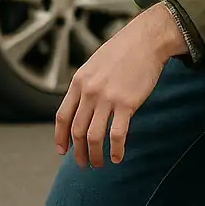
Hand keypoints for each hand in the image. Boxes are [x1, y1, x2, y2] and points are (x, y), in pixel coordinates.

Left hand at [55, 3, 188, 167]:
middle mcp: (89, 92)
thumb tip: (79, 108)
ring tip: (98, 164)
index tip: (62, 151)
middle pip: (77, 131)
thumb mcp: (93, 66)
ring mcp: (107, 98)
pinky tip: (118, 158)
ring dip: (95, 155)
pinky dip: (116, 150)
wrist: (144, 41)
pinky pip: (117, 134)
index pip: (62, 116)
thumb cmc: (120, 53)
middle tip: (83, 163)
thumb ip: (84, 86)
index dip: (60, 137)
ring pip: (94, 136)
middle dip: (78, 152)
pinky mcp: (127, 103)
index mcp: (78, 83)